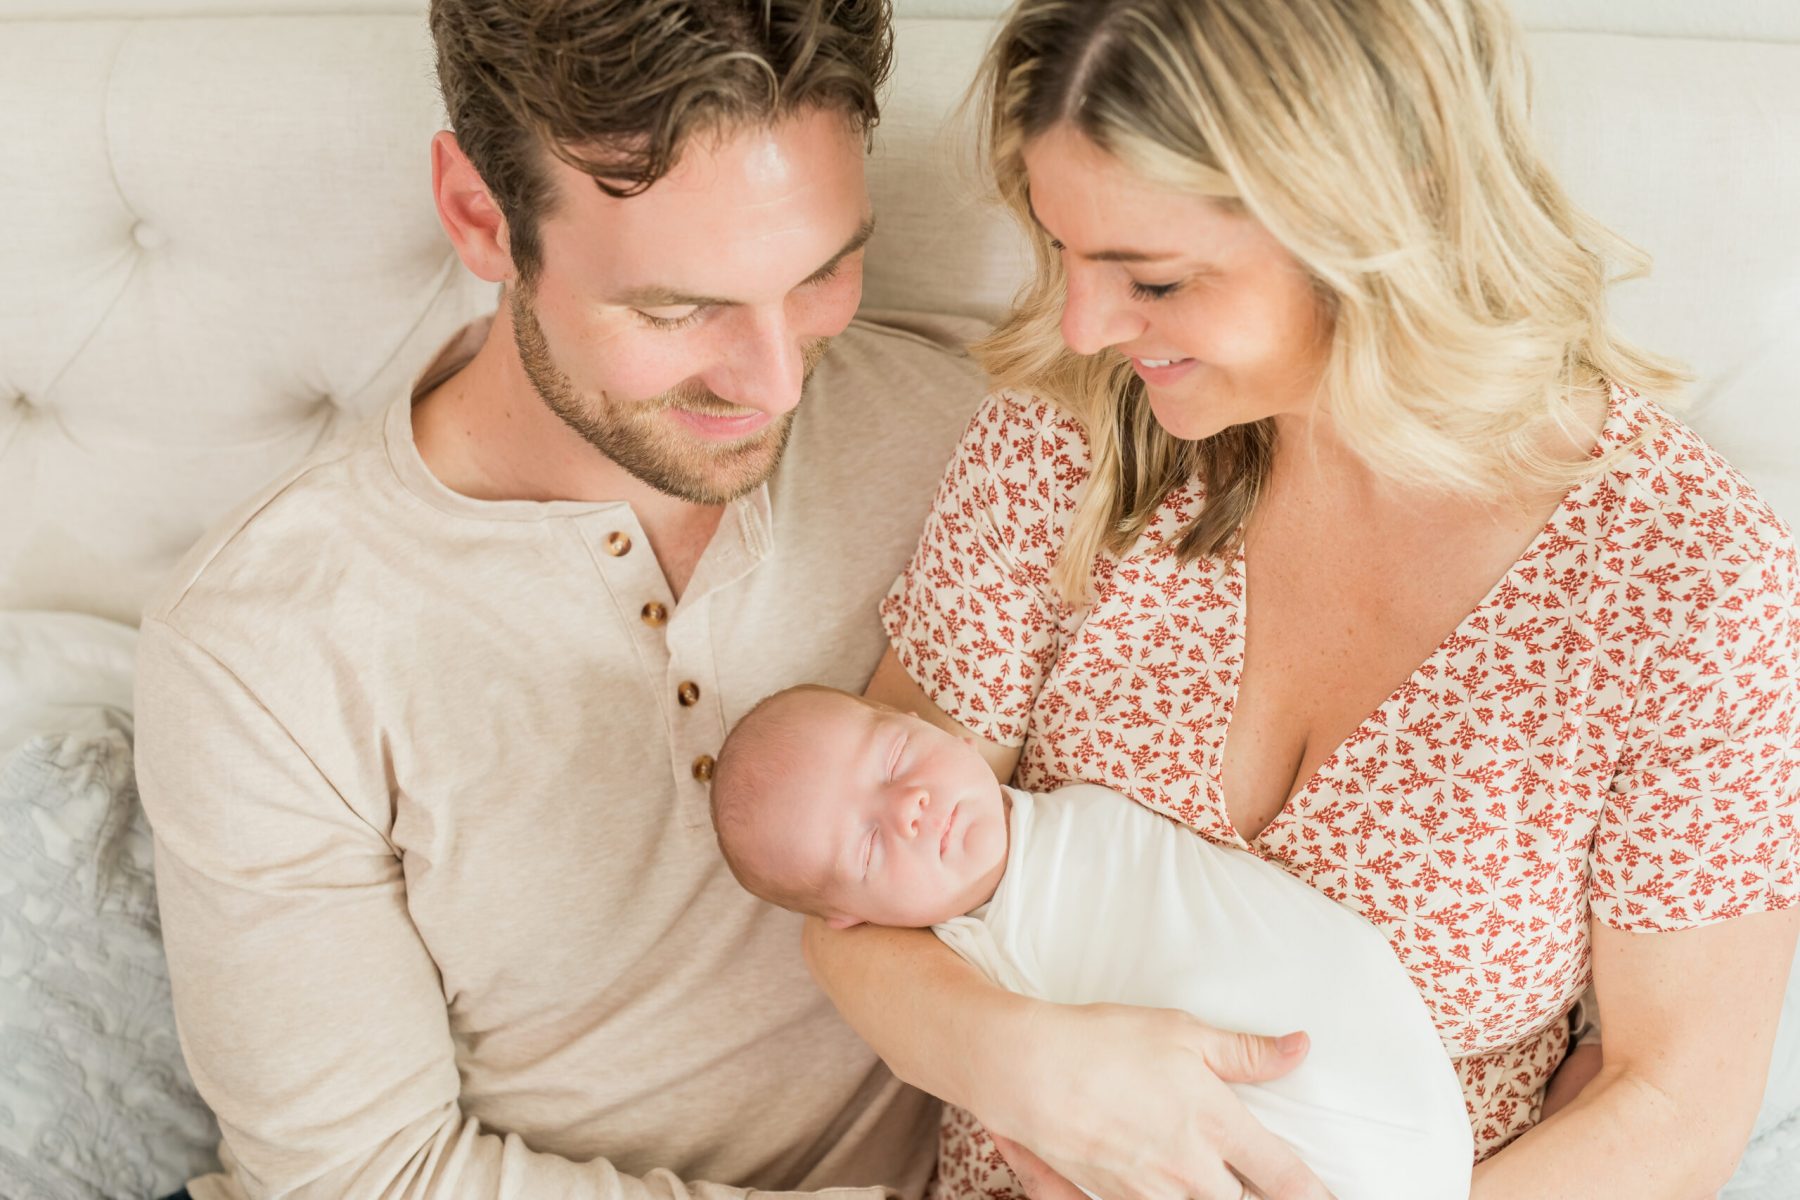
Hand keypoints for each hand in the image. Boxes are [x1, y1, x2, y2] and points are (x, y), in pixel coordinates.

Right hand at [977, 1002, 1332, 1199]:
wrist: (1024, 1069)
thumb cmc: (1103, 1042)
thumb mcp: (1180, 1032)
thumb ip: (1245, 1051)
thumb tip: (1300, 1049)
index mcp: (1214, 1125)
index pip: (1283, 1177)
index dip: (1313, 1195)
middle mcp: (1188, 1170)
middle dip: (1247, 1194)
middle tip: (1248, 1182)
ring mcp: (1148, 1193)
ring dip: (1204, 1194)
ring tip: (1198, 1178)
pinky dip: (1155, 1198)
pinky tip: (1153, 1184)